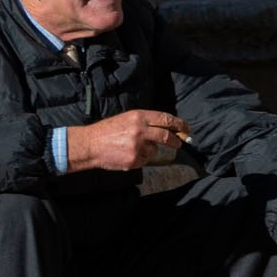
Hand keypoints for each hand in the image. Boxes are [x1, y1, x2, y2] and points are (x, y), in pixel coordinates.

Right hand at [65, 109, 190, 172]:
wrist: (90, 144)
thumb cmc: (107, 131)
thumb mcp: (126, 119)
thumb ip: (144, 122)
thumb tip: (165, 128)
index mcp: (138, 116)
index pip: (164, 118)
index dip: (178, 123)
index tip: (186, 128)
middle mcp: (139, 130)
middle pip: (165, 135)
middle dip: (175, 140)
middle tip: (179, 143)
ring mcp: (137, 146)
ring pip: (153, 150)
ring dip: (148, 150)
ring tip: (131, 148)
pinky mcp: (134, 159)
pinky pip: (144, 160)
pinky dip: (139, 159)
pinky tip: (126, 155)